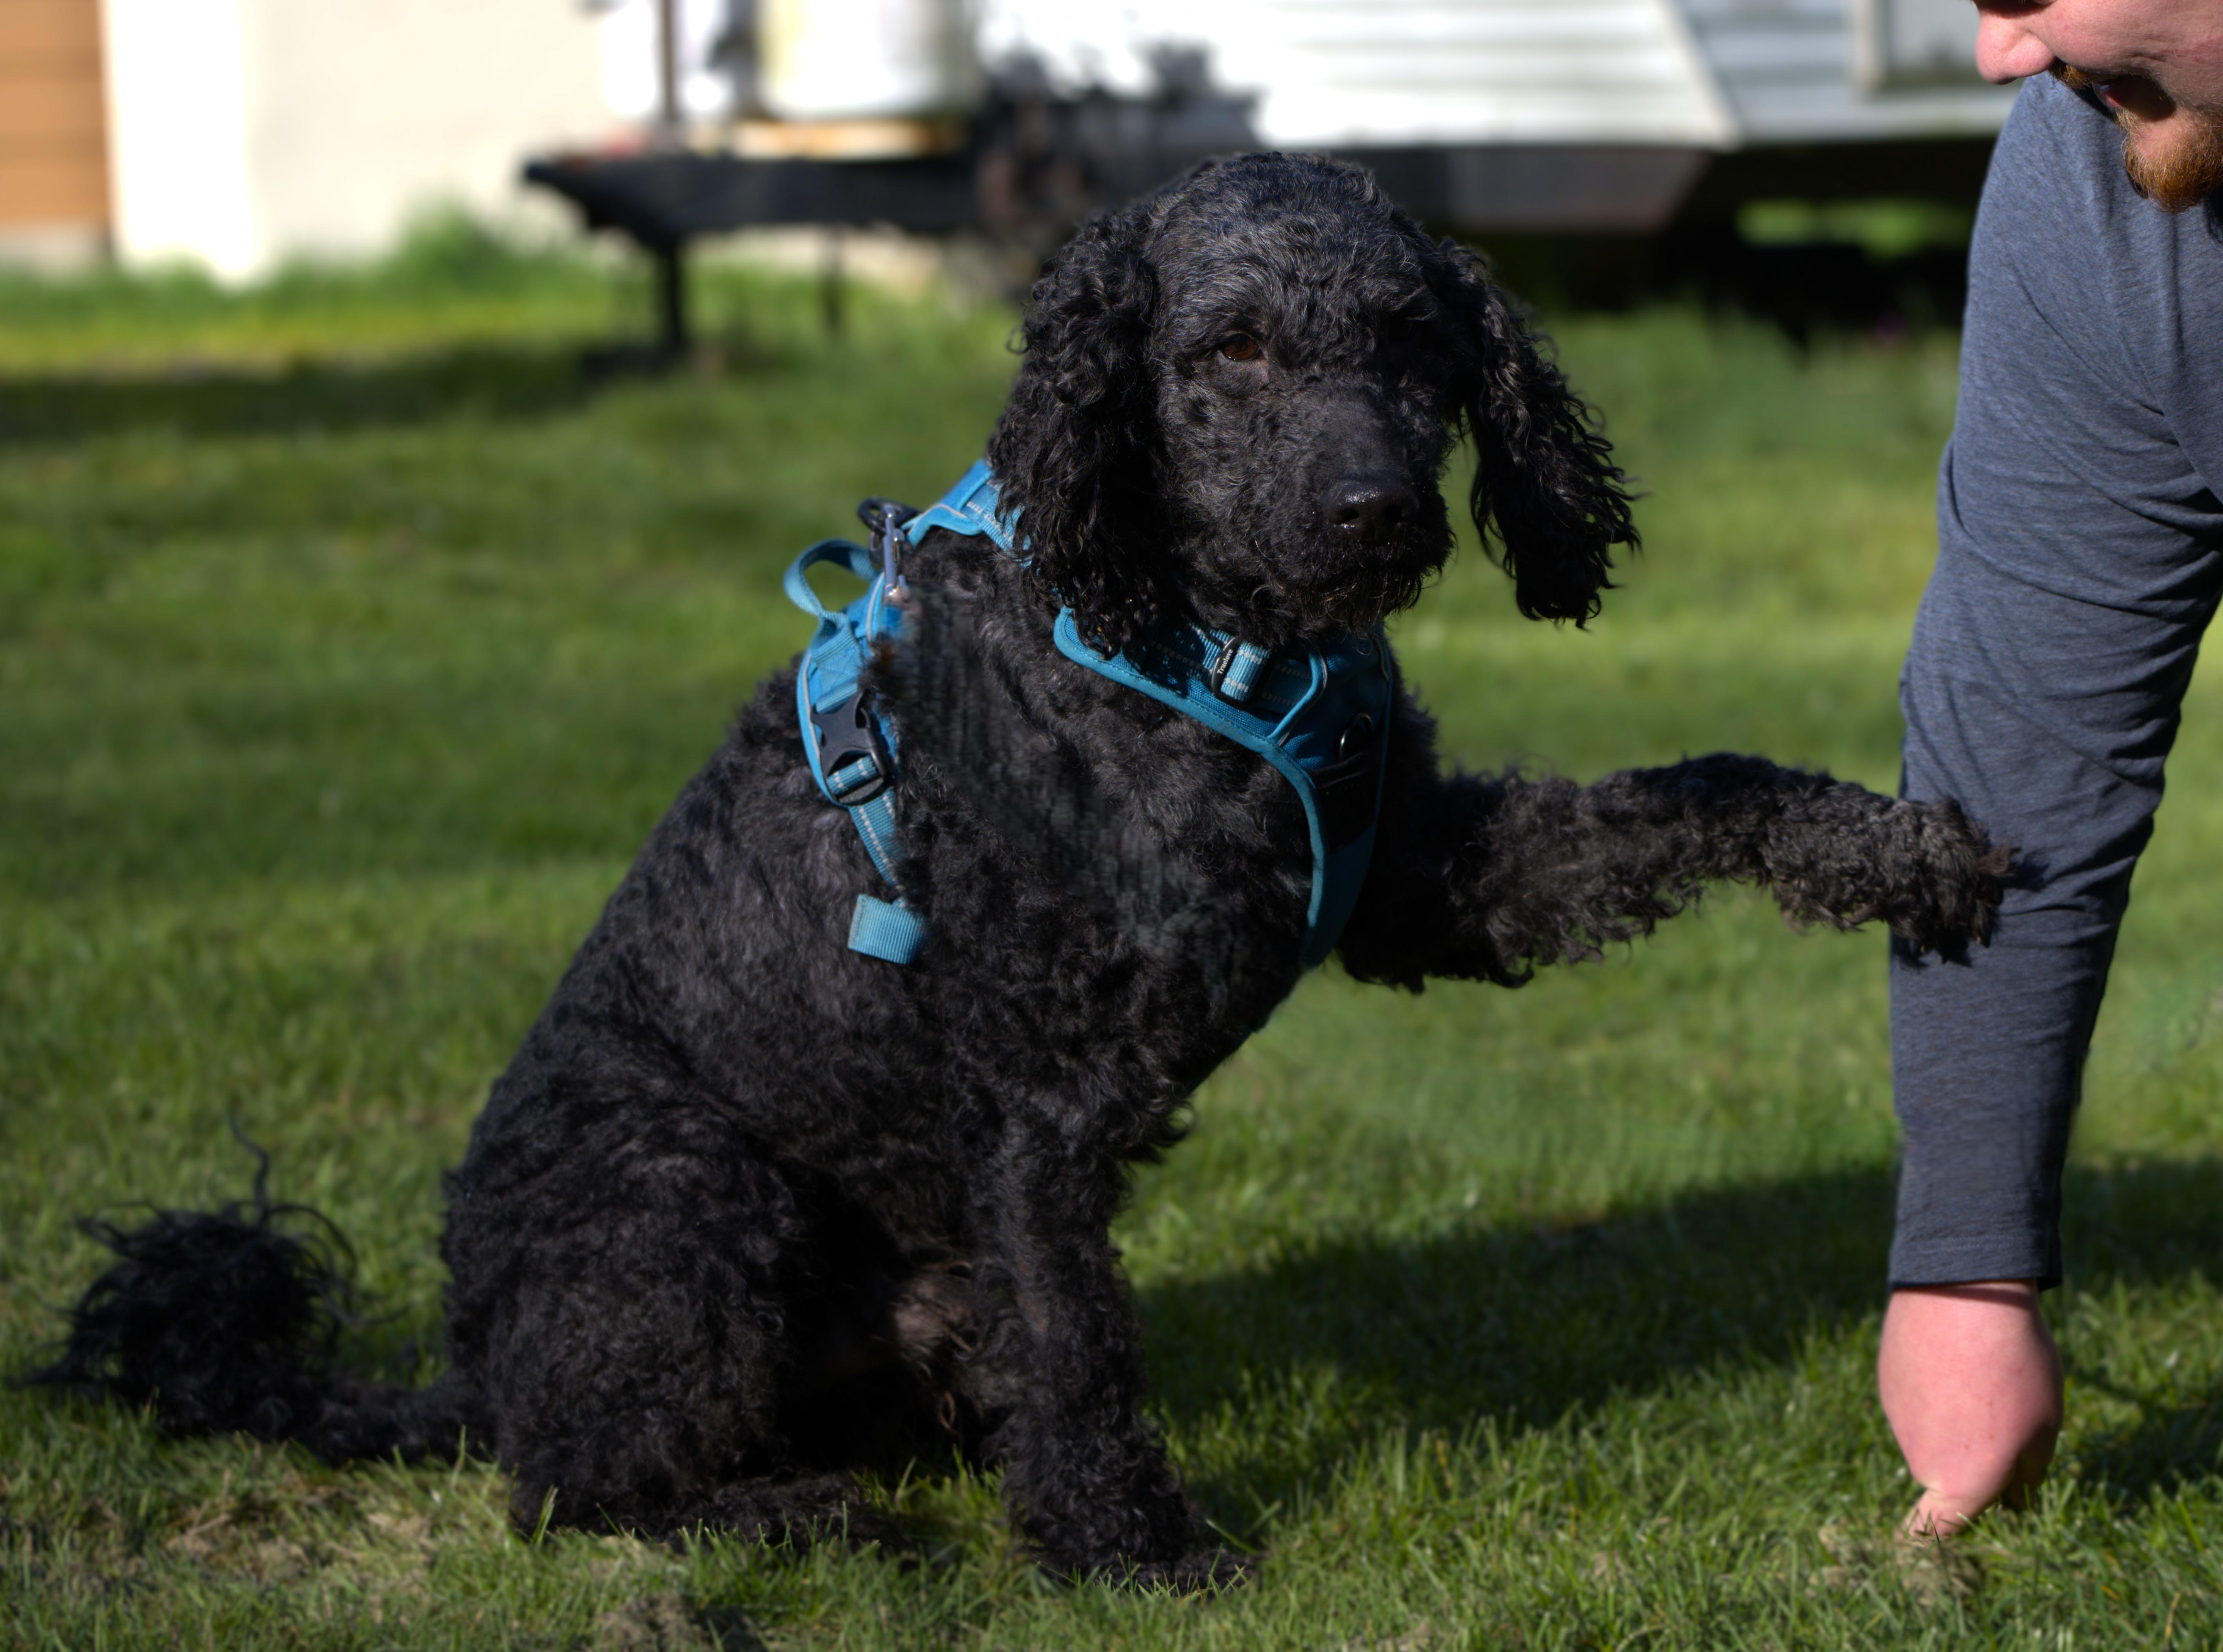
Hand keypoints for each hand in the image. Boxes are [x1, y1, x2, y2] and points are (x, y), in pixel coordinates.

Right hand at [1878, 1281, 2062, 1537]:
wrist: (1963, 1290)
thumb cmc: (2015, 1366)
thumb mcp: (2045, 1426)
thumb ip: (2026, 1475)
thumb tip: (2010, 1501)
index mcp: (1962, 1480)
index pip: (1935, 1537)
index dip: (1938, 1552)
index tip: (1945, 1554)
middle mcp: (1921, 1458)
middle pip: (1945, 1478)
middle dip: (1971, 1463)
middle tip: (2006, 1422)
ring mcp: (1898, 1419)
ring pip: (1931, 1437)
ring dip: (1953, 1424)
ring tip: (1983, 1378)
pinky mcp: (1888, 1384)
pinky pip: (1915, 1404)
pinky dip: (1934, 1393)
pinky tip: (1957, 1358)